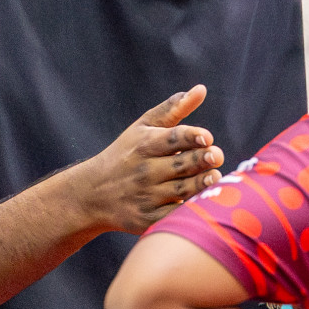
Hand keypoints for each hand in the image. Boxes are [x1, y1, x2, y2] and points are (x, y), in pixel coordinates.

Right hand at [65, 85, 223, 233]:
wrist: (91, 194)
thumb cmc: (127, 153)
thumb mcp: (143, 127)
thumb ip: (174, 109)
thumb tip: (202, 89)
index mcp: (144, 145)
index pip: (172, 139)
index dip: (192, 137)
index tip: (208, 137)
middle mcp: (144, 171)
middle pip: (181, 165)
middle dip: (202, 160)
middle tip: (217, 156)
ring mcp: (146, 196)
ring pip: (182, 190)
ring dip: (203, 183)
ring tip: (215, 176)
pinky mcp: (148, 219)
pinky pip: (174, 214)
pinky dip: (190, 209)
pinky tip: (204, 201)